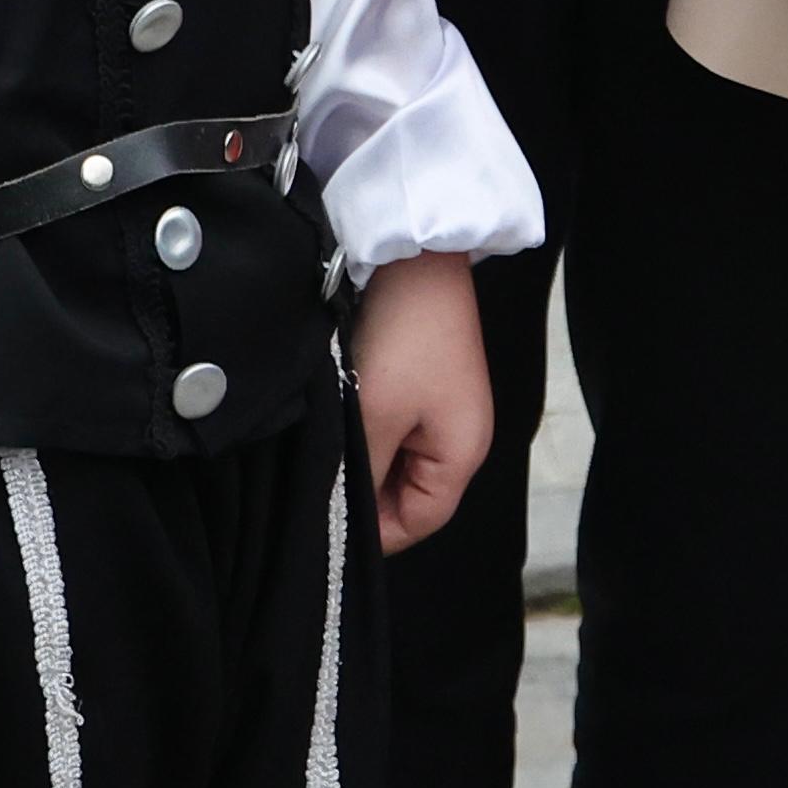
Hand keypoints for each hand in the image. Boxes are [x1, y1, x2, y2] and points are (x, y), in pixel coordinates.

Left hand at [350, 250, 493, 554]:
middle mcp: (461, 435)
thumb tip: (349, 511)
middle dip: (368, 488)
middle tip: (324, 480)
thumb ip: (364, 472)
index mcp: (463, 453)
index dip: (376, 531)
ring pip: (398, 456)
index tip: (331, 524)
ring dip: (367, 453)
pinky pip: (397, 423)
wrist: (418, 255)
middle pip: (411, 491)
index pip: (420, 521)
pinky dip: (370, 424)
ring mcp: (444, 405)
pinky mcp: (426, 379)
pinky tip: (343, 413)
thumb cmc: (403, 338)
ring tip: (329, 445)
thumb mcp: (376, 413)